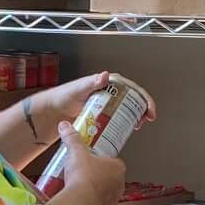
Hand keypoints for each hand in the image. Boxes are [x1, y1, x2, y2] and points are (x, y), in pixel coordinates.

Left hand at [31, 72, 156, 140]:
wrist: (55, 111)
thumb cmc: (65, 96)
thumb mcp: (80, 87)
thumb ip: (92, 82)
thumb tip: (105, 76)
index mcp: (108, 83)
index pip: (132, 88)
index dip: (144, 98)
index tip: (148, 109)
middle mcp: (110, 92)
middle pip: (134, 99)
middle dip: (143, 108)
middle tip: (146, 119)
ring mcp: (108, 104)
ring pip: (129, 109)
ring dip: (137, 116)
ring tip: (138, 125)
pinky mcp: (104, 115)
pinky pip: (119, 118)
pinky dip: (127, 123)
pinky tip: (128, 129)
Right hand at [55, 121, 125, 204]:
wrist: (79, 201)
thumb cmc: (83, 175)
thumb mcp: (76, 153)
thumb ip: (72, 139)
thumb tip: (65, 126)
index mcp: (118, 167)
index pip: (113, 162)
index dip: (102, 161)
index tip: (91, 161)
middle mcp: (120, 184)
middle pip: (110, 177)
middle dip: (98, 176)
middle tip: (84, 174)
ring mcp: (113, 199)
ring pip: (105, 192)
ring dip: (95, 191)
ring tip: (81, 187)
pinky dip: (91, 203)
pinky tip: (81, 200)